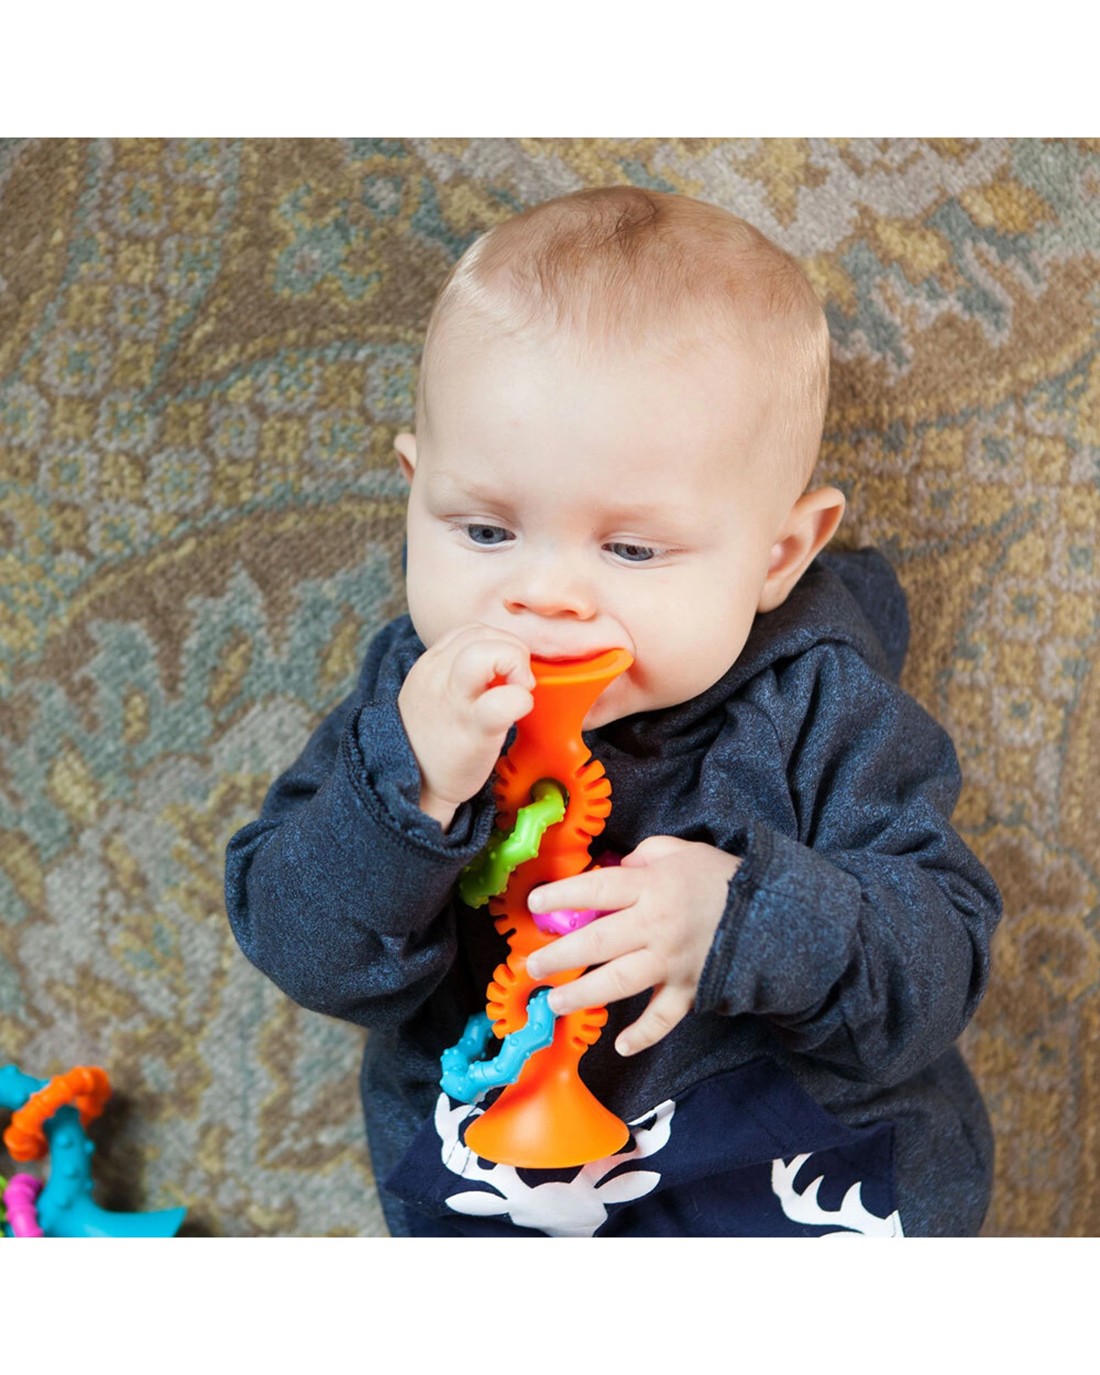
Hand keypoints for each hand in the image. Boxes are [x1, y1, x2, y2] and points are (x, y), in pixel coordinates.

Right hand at [398, 624, 535, 830]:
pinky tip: (518, 711)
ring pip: (485, 653)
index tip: (504, 672)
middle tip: (518, 681)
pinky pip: (503, 700)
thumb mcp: (436, 696)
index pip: (469, 631)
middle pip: (478, 633)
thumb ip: (459, 673)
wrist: (416, 790)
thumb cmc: (434, 742)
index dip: (496, 643)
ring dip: (515, 664)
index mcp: (430, 666)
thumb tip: (501, 660)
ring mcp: (453, 702)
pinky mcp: (472, 729)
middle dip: (510, 649)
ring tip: (518, 690)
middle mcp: (437, 677)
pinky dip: (520, 699)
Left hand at [525, 836, 739, 1056]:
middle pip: (597, 942)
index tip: (534, 902)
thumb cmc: (722, 878)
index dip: (562, 895)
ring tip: (555, 1003)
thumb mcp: (682, 851)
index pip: (596, 890)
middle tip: (532, 967)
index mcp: (652, 887)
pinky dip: (643, 1035)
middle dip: (559, 956)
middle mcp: (656, 926)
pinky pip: (663, 1018)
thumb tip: (616, 866)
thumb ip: (645, 856)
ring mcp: (672, 962)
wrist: (776, 912)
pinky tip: (621, 1045)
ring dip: (583, 994)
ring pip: (618, 982)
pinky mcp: (690, 989)